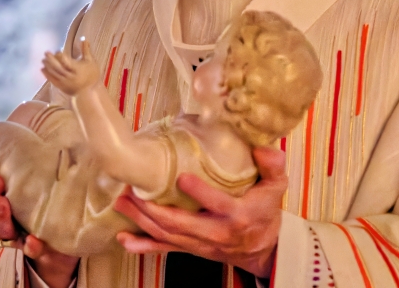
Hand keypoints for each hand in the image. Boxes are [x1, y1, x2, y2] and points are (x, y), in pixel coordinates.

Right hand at [0, 145, 79, 287]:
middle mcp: (1, 224)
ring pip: (2, 235)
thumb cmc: (29, 177)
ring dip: (0, 218)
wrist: (69, 196)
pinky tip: (32, 238)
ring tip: (5, 200)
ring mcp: (21, 234)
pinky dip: (30, 246)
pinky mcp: (44, 243)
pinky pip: (34, 250)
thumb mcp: (5, 160)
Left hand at [42, 38, 101, 95]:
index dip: (61, 56)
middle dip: (51, 60)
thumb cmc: (91, 74)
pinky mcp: (61, 87)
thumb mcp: (90, 61)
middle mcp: (70, 76)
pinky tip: (43, 69)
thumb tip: (84, 38)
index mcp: (78, 69)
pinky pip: (52, 80)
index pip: (67, 62)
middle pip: (59, 67)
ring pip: (54, 73)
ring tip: (43, 59)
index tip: (57, 50)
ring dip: (48, 66)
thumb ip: (86, 50)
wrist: (90, 91)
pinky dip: (47, 74)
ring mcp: (65, 82)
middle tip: (46, 52)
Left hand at [113, 145, 286, 276]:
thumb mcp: (276, 186)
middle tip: (132, 190)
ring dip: (141, 220)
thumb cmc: (266, 212)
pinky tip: (124, 238)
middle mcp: (216, 232)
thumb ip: (272, 166)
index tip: (181, 177)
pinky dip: (142, 245)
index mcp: (237, 215)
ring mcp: (200, 244)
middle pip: (180, 223)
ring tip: (122, 202)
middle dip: (152, 208)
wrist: (263, 248)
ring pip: (166, 235)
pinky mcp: (190, 249)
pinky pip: (163, 249)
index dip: (199, 193)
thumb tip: (263, 148)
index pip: (216, 205)